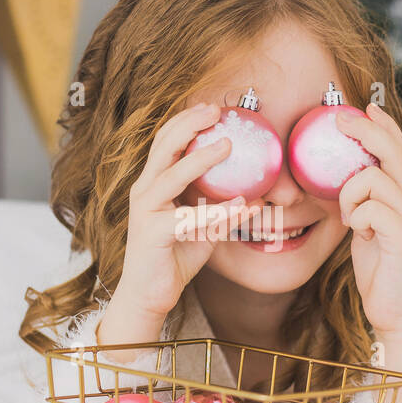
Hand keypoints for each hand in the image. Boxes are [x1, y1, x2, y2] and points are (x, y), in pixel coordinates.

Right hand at [99, 102, 250, 348]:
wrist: (149, 295)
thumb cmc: (174, 257)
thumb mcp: (203, 229)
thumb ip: (222, 210)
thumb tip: (256, 198)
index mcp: (153, 184)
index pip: (166, 142)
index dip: (186, 121)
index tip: (211, 106)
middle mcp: (145, 190)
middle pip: (163, 146)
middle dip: (189, 124)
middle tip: (216, 110)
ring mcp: (146, 210)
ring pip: (172, 175)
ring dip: (200, 159)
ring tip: (227, 145)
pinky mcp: (152, 233)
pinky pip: (188, 218)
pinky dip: (215, 211)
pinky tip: (240, 205)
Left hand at [336, 103, 401, 333]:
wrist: (394, 306)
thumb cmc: (377, 264)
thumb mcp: (362, 223)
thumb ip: (357, 199)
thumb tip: (333, 176)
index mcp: (398, 193)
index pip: (395, 148)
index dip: (382, 125)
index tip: (363, 108)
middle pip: (391, 150)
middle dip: (365, 130)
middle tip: (339, 120)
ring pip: (374, 178)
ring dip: (350, 193)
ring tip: (349, 217)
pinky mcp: (400, 236)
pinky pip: (371, 208)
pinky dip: (356, 216)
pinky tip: (358, 232)